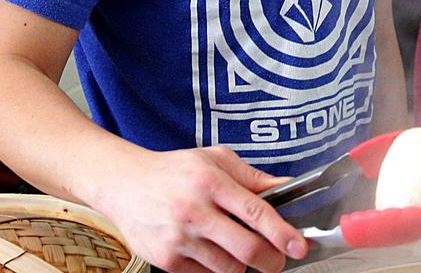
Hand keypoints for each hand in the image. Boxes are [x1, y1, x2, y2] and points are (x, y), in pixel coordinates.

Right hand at [95, 146, 305, 272]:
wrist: (122, 183)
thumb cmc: (173, 170)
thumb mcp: (214, 159)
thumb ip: (252, 176)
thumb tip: (288, 186)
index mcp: (210, 181)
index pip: (256, 211)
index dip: (281, 232)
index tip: (298, 246)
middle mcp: (194, 211)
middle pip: (246, 248)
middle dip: (271, 260)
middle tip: (277, 259)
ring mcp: (179, 238)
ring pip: (228, 268)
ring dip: (241, 264)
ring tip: (236, 247)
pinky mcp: (166, 260)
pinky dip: (215, 267)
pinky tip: (208, 248)